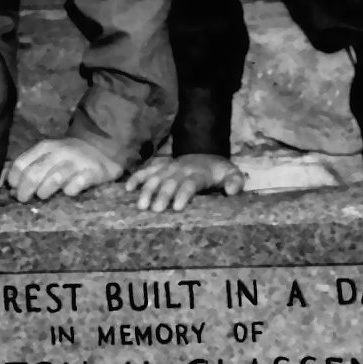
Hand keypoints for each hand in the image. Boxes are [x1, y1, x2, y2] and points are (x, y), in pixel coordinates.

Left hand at [5, 137, 121, 202]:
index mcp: (45, 146)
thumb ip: (29, 165)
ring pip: (54, 179)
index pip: (21, 164)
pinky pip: (76, 185)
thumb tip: (4, 184)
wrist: (102, 146)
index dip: (14, 180)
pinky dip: (69, 192)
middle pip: (34, 174)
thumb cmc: (68, 156)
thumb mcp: (48, 154)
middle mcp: (60, 152)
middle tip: (25, 200)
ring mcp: (76, 162)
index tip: (14, 190)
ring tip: (44, 196)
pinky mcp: (92, 172)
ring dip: (44, 192)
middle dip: (25, 191)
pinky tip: (67, 194)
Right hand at [125, 154, 245, 211]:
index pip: (189, 184)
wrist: (205, 153)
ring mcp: (168, 169)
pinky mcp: (159, 168)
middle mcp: (180, 171)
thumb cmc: (217, 170)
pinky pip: (146, 171)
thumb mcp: (231, 172)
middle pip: (169, 183)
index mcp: (198, 174)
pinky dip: (136, 178)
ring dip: (147, 190)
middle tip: (156, 209)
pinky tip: (128, 188)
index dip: (183, 194)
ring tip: (141, 205)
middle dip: (162, 195)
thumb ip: (234, 181)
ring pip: (155, 178)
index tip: (177, 207)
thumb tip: (231, 191)